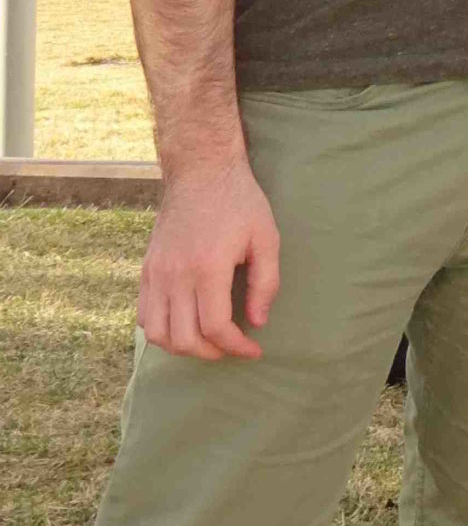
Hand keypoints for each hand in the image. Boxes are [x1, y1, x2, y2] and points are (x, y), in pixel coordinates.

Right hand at [138, 158, 279, 359]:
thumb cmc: (240, 202)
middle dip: (211, 353)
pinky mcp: (146, 270)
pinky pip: (143, 315)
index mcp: (207, 268)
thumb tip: (258, 322)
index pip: (215, 327)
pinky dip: (161, 330)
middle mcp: (175, 276)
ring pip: (156, 333)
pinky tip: (184, 325)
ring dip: (182, 347)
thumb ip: (265, 283)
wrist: (200, 172)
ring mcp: (155, 274)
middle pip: (183, 338)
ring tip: (208, 343)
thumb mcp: (266, 237)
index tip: (254, 350)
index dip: (236, 347)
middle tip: (233, 348)